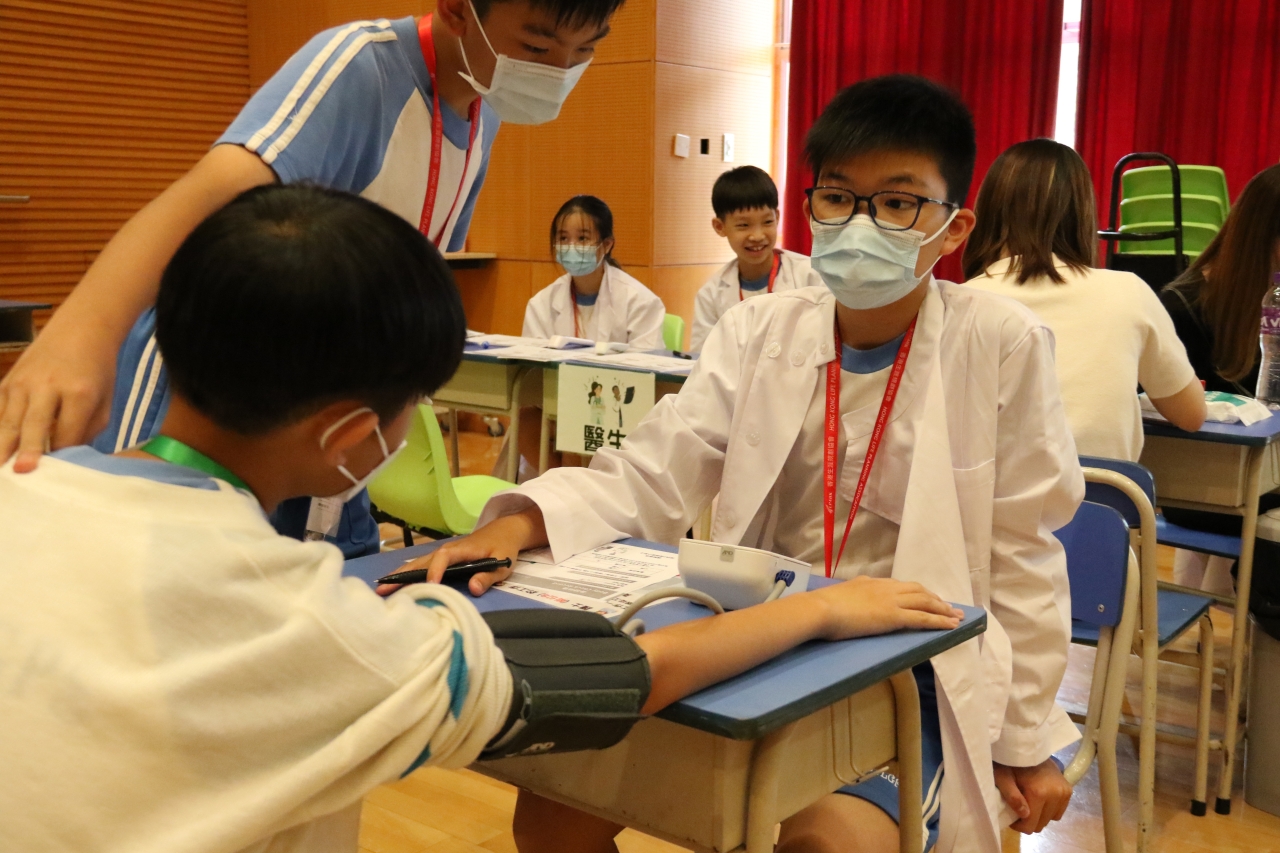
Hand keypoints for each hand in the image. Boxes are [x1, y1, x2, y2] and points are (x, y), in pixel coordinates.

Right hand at [0, 326, 114, 471]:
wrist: (80, 331)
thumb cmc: (96, 372)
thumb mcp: (104, 401)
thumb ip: (88, 430)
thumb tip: (67, 458)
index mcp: (79, 393)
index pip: (68, 432)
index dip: (61, 455)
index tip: (55, 474)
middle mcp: (48, 386)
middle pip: (34, 424)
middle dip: (27, 450)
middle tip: (20, 472)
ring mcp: (23, 382)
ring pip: (9, 419)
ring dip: (2, 445)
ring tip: (0, 469)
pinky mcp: (7, 381)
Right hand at [375, 508, 546, 597]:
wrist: (505, 530)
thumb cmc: (503, 547)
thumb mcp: (502, 563)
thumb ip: (488, 576)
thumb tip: (473, 589)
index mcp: (463, 549)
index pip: (445, 557)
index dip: (435, 569)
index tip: (430, 584)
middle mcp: (449, 549)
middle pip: (422, 559)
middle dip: (404, 574)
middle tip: (383, 588)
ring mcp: (444, 552)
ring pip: (419, 562)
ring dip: (400, 574)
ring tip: (381, 588)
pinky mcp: (443, 557)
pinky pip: (422, 565)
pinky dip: (408, 573)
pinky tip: (394, 583)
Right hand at [812, 576, 962, 640]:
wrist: (821, 609)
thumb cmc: (824, 605)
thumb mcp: (841, 593)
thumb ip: (853, 592)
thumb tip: (856, 592)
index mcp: (872, 582)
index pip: (901, 586)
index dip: (917, 592)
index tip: (927, 598)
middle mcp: (885, 588)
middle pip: (918, 590)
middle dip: (936, 599)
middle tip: (950, 607)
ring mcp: (891, 601)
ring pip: (925, 602)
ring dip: (943, 609)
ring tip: (956, 616)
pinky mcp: (894, 617)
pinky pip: (923, 618)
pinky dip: (939, 621)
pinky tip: (951, 626)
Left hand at [994, 759, 1071, 833]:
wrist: (1029, 746)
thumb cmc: (1011, 761)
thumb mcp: (1003, 777)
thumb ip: (1012, 797)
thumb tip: (1024, 815)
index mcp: (1039, 792)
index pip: (1031, 825)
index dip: (1019, 825)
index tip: (1011, 817)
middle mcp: (1056, 794)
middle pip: (1041, 824)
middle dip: (1028, 821)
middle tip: (1018, 809)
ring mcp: (1064, 792)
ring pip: (1051, 819)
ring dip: (1040, 816)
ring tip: (1029, 802)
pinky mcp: (1069, 790)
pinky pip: (1059, 811)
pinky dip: (1049, 810)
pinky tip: (1040, 800)